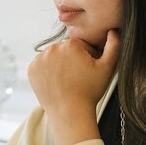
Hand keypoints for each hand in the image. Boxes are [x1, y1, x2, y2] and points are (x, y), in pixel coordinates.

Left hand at [28, 29, 119, 144]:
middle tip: (78, 77)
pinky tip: (56, 82)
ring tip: (67, 80)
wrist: (70, 113)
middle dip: (73, 60)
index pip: (81, 45)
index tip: (88, 71)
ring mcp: (40, 59)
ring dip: (59, 64)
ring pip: (53, 57)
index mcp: (71, 44)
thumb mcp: (107, 68)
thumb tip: (113, 30)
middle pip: (66, 50)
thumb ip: (114, 46)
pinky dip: (48, 72)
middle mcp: (53, 48)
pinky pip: (42, 66)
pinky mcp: (32, 70)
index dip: (88, 58)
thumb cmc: (90, 92)